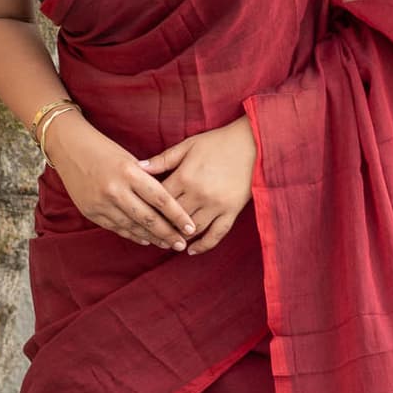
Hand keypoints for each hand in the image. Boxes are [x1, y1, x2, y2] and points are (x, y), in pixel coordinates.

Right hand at [42, 113, 197, 250]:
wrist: (68, 147)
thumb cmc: (104, 150)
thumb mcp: (129, 158)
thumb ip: (147, 180)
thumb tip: (169, 204)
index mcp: (129, 172)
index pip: (161, 199)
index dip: (178, 216)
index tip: (191, 227)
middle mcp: (115, 189)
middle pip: (148, 218)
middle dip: (168, 234)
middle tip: (182, 244)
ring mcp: (101, 203)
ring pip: (133, 227)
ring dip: (152, 238)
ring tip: (167, 244)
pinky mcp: (90, 212)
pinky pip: (116, 228)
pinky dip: (133, 235)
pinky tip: (146, 239)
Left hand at [135, 115, 256, 255]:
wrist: (253, 144)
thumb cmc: (218, 142)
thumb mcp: (188, 145)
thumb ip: (163, 159)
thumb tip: (138, 167)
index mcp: (184, 177)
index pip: (159, 200)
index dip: (147, 209)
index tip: (139, 215)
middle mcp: (199, 194)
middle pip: (173, 218)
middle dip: (161, 226)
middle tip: (149, 234)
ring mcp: (216, 205)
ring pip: (192, 229)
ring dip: (179, 238)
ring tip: (167, 241)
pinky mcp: (232, 211)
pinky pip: (217, 234)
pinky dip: (204, 245)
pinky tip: (191, 251)